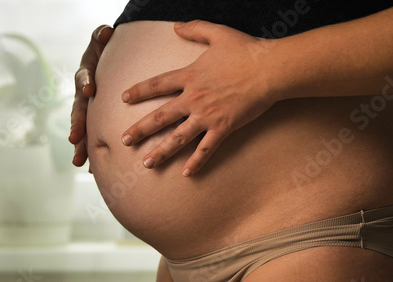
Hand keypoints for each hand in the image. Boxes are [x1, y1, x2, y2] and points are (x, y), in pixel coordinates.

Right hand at [69, 25, 113, 166]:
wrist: (103, 63)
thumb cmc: (103, 52)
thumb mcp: (100, 40)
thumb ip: (100, 35)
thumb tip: (106, 31)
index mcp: (85, 76)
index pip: (83, 78)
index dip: (85, 83)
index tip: (89, 91)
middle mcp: (82, 95)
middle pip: (78, 110)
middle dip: (77, 125)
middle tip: (75, 139)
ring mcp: (86, 110)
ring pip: (81, 128)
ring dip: (81, 145)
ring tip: (79, 161)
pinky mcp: (93, 120)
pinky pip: (91, 136)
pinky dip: (91, 152)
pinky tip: (93, 169)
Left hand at [121, 20, 278, 175]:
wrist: (269, 69)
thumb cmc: (247, 50)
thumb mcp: (218, 32)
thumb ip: (195, 28)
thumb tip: (176, 26)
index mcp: (190, 76)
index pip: (157, 85)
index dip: (139, 91)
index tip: (123, 98)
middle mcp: (193, 98)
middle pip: (160, 117)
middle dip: (140, 129)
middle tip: (124, 141)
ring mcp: (207, 115)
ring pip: (178, 138)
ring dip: (161, 152)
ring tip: (148, 164)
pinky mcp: (223, 127)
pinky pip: (206, 148)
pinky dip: (196, 162)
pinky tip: (186, 173)